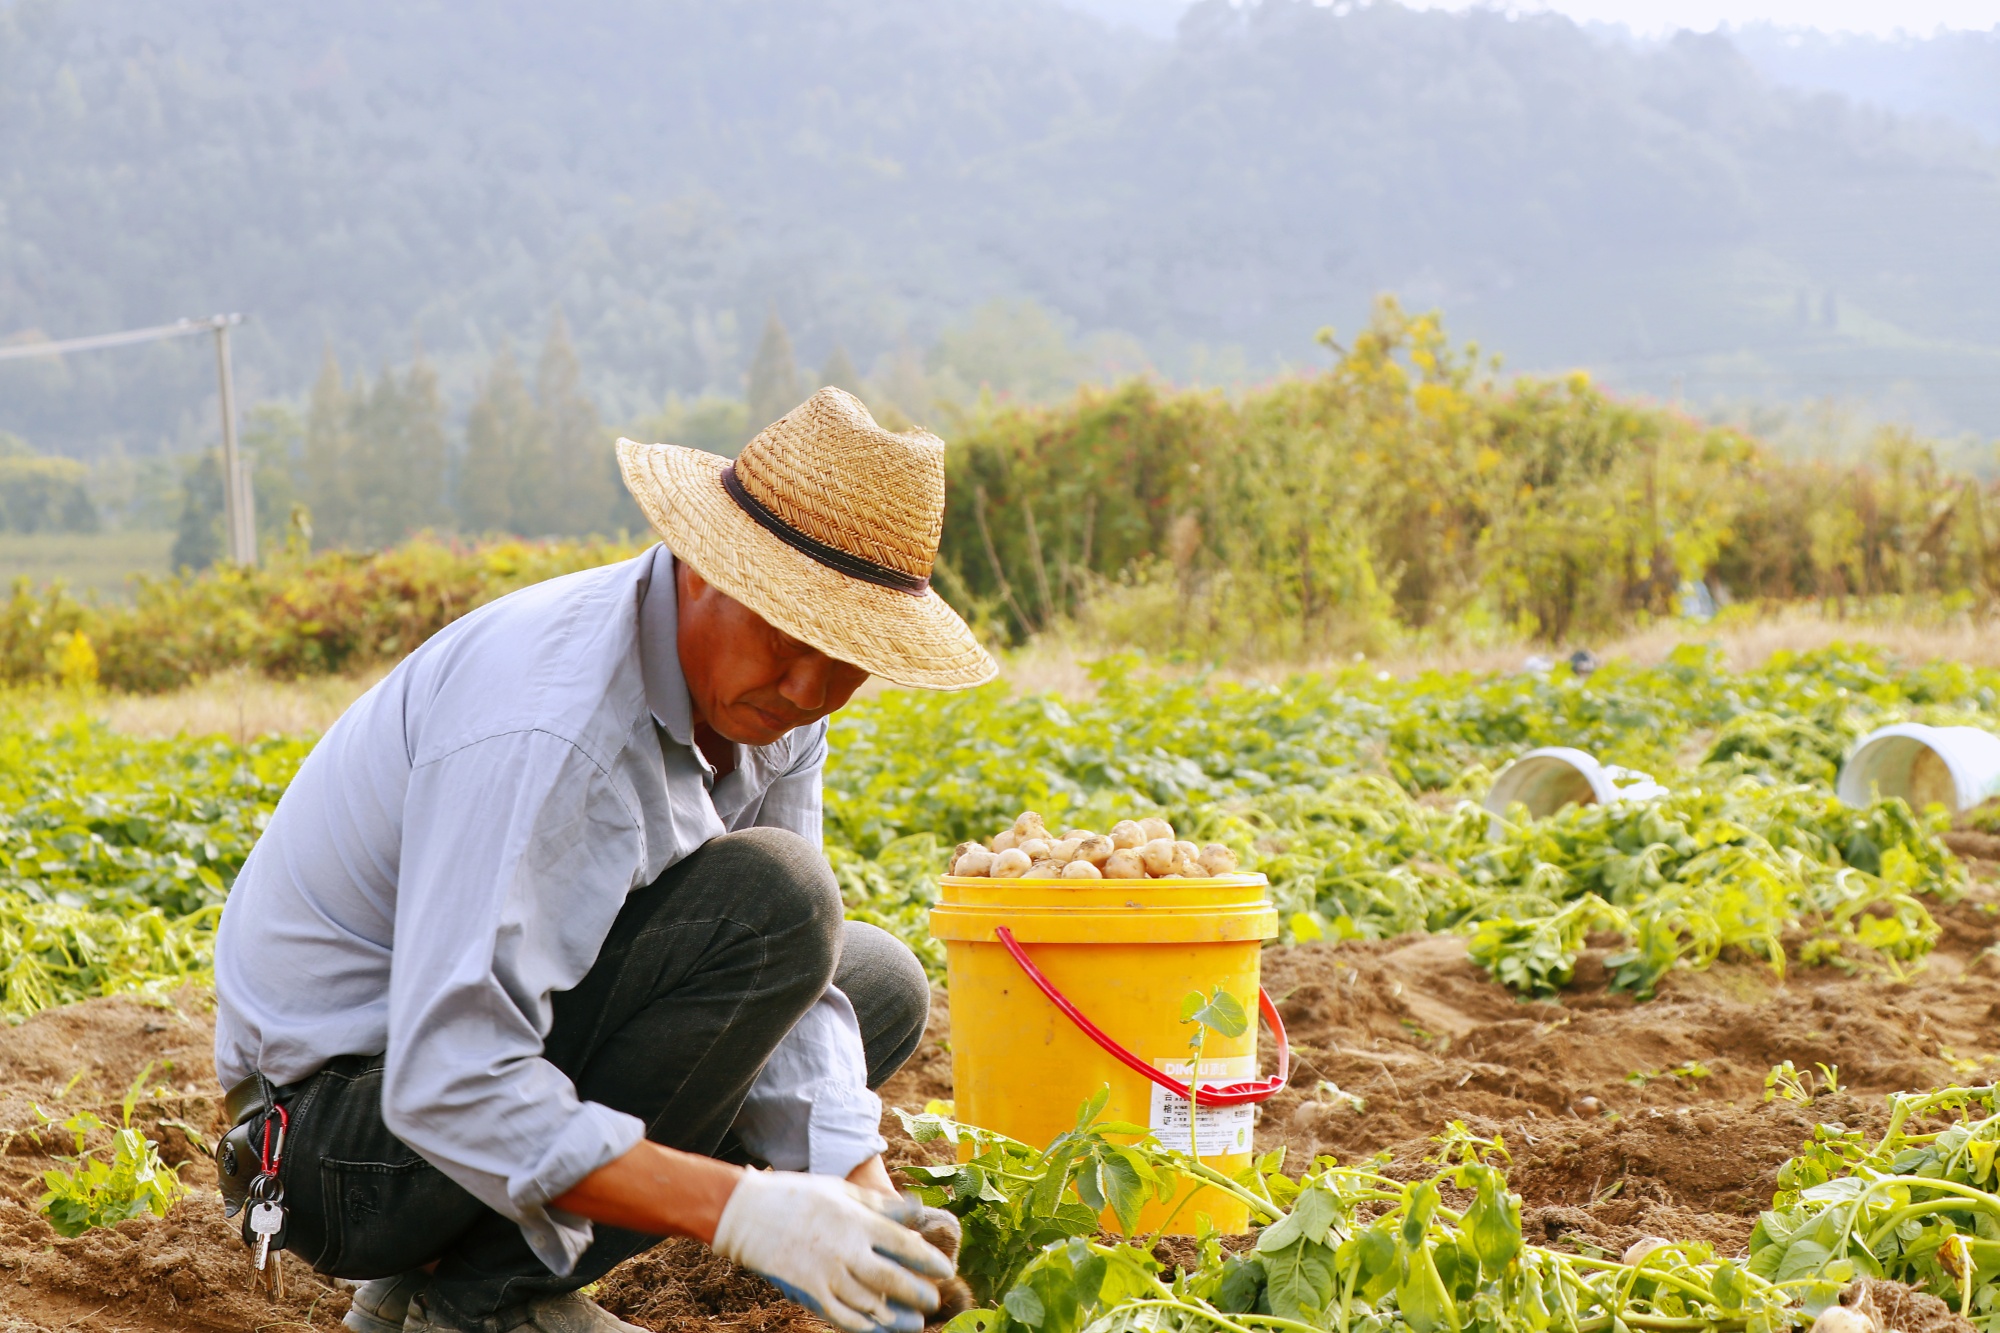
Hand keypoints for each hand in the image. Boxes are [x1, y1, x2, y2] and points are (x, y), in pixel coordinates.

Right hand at [711, 1171, 954, 1332]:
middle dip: (918, 1293)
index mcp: (857, 1221)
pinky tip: (877, 1327)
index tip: (945, 1270)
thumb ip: (881, 1204)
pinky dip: (863, 1326)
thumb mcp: (842, 1191)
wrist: (746, 1213)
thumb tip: (919, 1209)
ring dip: (896, 1317)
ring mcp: (826, 1274)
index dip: (929, 1261)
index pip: (905, 1245)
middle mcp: (846, 1250)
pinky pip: (842, 1316)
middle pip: (893, 1279)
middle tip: (934, 1300)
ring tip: (914, 1323)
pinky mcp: (808, 1292)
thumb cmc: (798, 1196)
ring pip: (870, 1303)